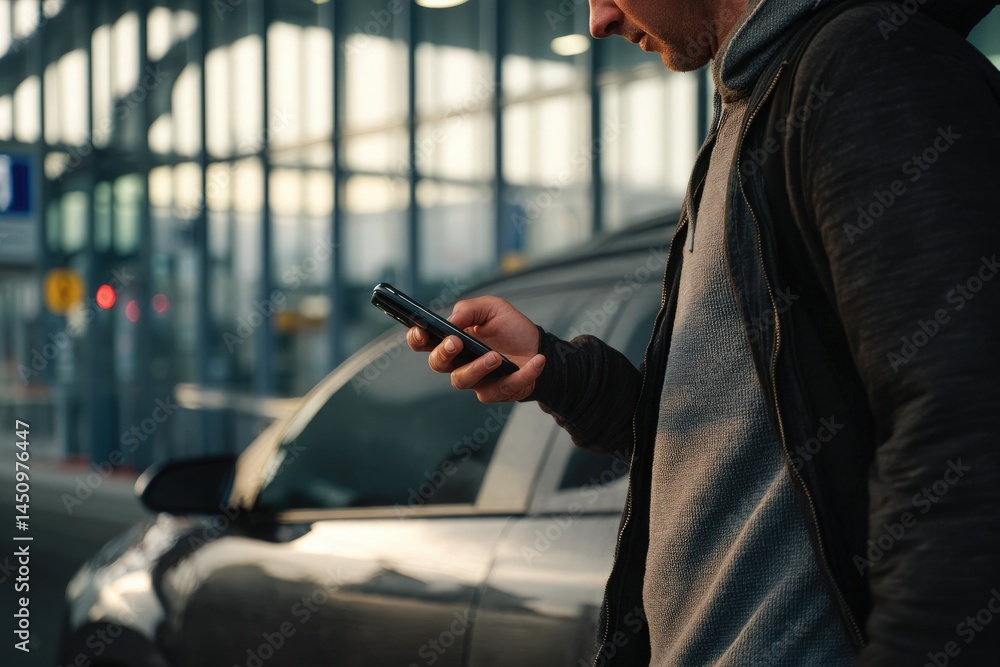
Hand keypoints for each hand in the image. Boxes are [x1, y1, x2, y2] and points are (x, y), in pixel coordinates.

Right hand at [406, 296, 545, 402]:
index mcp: (453, 340)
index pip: (425, 342)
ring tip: (495, 356)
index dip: (417, 338)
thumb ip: (469, 309)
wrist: (537, 345)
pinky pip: (505, 388)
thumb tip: (452, 320)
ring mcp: (476, 379)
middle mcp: (459, 362)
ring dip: (477, 367)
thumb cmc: (510, 327)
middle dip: (443, 354)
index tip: (421, 331)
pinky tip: (536, 361)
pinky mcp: (498, 391)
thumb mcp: (492, 308)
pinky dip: (523, 375)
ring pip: (462, 380)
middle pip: (438, 364)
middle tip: (456, 342)